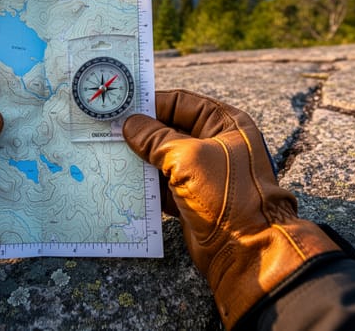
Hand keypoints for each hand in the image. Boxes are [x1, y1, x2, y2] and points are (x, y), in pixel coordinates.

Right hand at [123, 89, 339, 328]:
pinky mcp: (191, 197)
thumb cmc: (226, 195)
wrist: (245, 250)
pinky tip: (121, 179)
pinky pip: (162, 183)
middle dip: (141, 132)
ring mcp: (203, 172)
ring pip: (163, 158)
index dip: (152, 103)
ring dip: (139, 158)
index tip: (122, 107)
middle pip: (169, 129)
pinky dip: (145, 183)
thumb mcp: (187, 158)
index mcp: (224, 124)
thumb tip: (130, 125)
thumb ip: (155, 138)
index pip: (181, 103)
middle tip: (109, 131)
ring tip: (109, 153)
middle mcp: (214, 144)